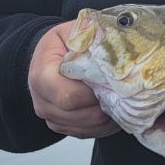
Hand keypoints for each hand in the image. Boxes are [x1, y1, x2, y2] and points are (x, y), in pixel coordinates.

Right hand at [28, 21, 119, 138]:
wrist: (50, 54)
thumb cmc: (65, 41)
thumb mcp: (76, 30)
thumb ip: (91, 38)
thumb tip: (115, 44)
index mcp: (41, 75)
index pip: (68, 96)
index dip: (93, 93)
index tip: (111, 83)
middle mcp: (42, 100)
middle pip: (78, 115)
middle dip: (104, 105)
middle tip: (123, 93)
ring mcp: (50, 116)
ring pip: (84, 127)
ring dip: (106, 117)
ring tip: (121, 100)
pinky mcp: (61, 125)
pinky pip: (85, 133)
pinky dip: (102, 125)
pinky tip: (113, 108)